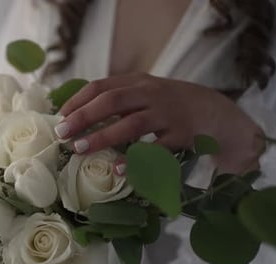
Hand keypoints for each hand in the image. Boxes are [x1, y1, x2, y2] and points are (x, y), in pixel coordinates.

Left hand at [54, 73, 264, 173]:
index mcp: (138, 82)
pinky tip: (118, 169)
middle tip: (62, 133)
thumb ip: (118, 100)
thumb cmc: (170, 106)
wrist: (216, 112)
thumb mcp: (145, 93)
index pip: (101, 86)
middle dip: (84, 117)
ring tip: (80, 149)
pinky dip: (136, 160)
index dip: (78, 101)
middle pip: (112, 101)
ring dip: (103, 136)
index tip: (60, 116)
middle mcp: (151, 94)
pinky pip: (156, 149)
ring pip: (132, 123)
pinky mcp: (182, 135)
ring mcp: (168, 114)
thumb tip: (78, 117)